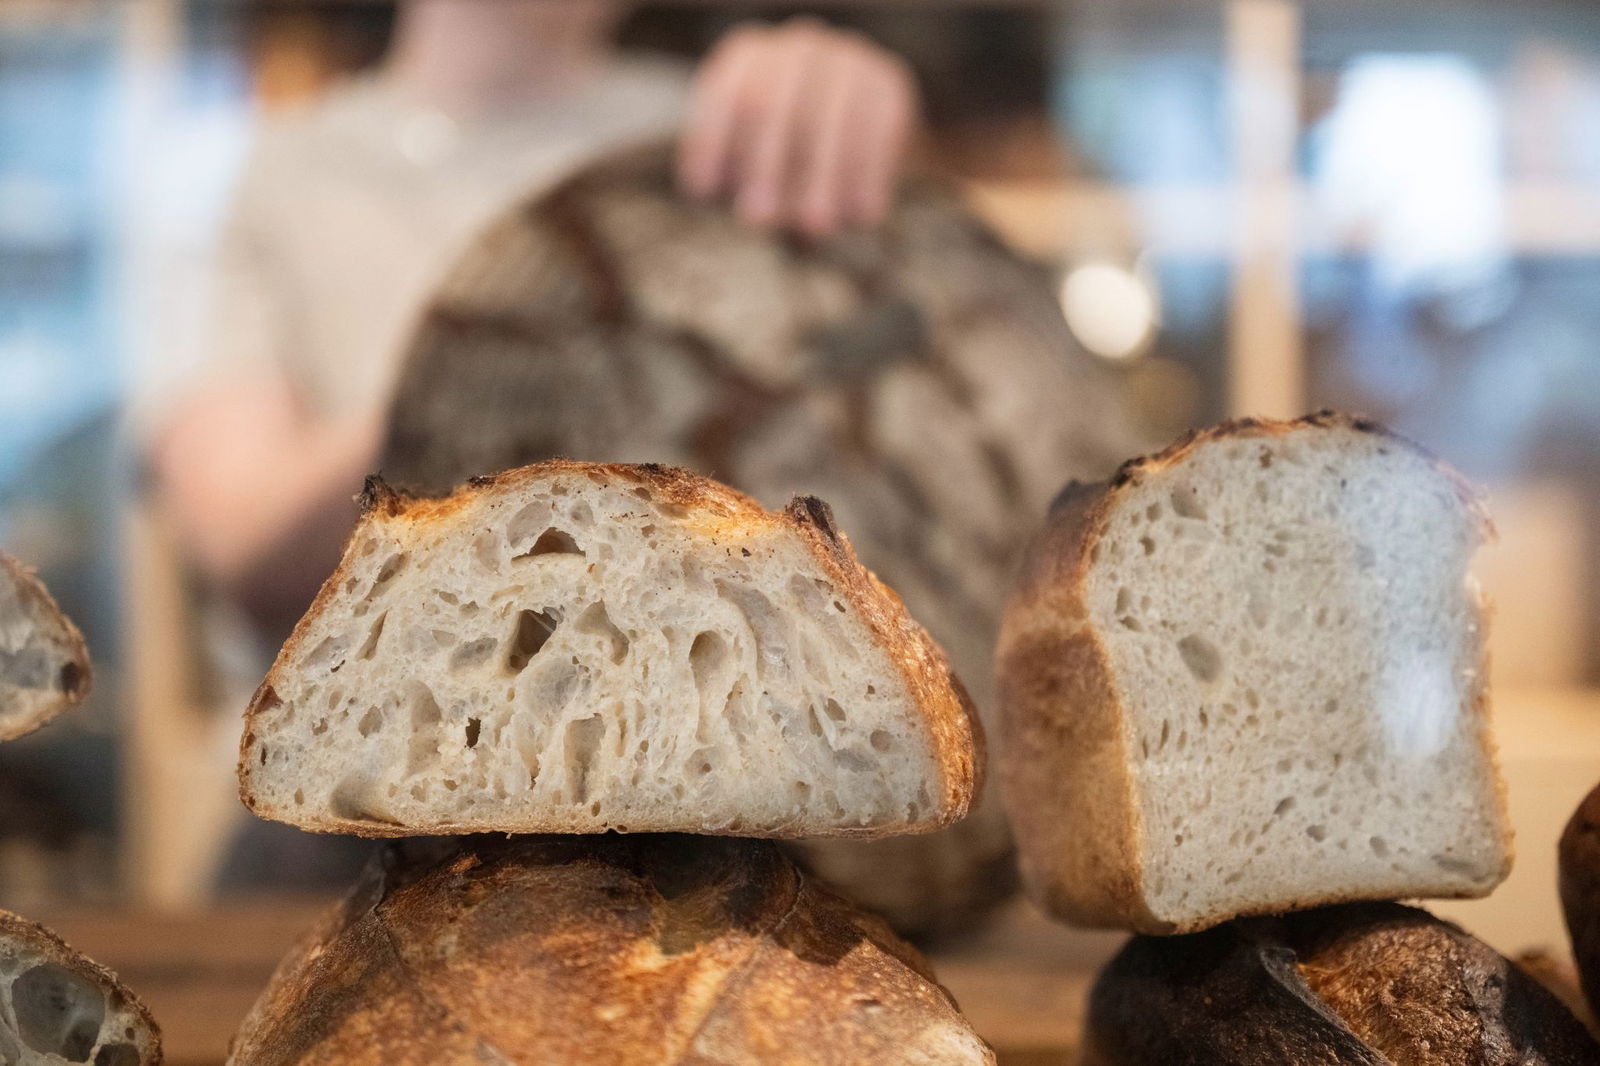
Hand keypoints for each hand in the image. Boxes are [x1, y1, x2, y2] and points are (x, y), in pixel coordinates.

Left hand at [677, 18, 918, 236]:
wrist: (851, 115)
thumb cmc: (781, 149)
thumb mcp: (744, 152)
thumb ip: (727, 166)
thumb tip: (706, 186)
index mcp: (749, 56)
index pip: (727, 96)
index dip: (712, 141)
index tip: (704, 190)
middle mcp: (799, 48)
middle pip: (771, 105)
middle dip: (764, 167)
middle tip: (756, 220)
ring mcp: (847, 60)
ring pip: (831, 120)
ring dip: (823, 179)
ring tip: (815, 228)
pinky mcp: (888, 84)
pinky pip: (877, 131)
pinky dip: (868, 177)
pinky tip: (862, 217)